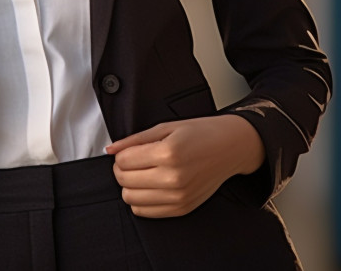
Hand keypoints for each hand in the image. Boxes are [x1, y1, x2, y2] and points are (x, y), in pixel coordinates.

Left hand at [105, 114, 263, 217]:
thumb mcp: (166, 127)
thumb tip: (111, 149)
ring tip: (142, 173)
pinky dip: (141, 200)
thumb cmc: (200, 134)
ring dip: (130, 186)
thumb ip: (134, 140)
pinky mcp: (182, 208)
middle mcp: (173, 178)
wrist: (229, 148)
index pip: (123, 161)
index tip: (128, 151)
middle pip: (124, 181)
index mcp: (168, 153)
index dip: (121, 155)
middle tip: (133, 161)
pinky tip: (150, 186)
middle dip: (122, 170)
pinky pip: (145, 212)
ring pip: (131, 199)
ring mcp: (178, 196)